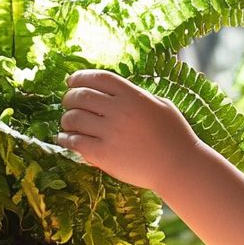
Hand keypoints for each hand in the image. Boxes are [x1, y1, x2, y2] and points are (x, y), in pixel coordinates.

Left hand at [57, 69, 202, 193]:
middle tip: (68, 102)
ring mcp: (110, 133)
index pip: (99, 78)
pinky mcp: (104, 155)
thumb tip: (112, 93)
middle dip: (69, 98)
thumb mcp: (160, 105)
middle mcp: (119, 111)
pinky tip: (64, 139)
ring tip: (67, 123)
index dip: (80, 77)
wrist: (179, 167)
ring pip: (73, 118)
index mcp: (133, 95)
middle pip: (81, 96)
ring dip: (66, 119)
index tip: (72, 81)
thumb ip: (136, 96)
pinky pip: (75, 142)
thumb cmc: (174, 135)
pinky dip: (65, 139)